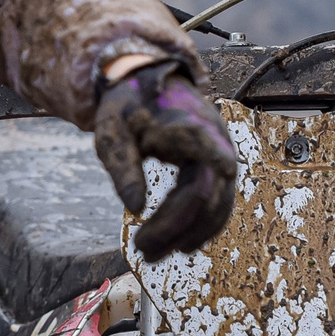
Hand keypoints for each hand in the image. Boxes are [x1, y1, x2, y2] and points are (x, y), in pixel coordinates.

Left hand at [92, 61, 236, 255]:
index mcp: (187, 121)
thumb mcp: (111, 129)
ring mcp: (219, 152)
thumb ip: (122, 165)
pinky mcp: (215, 164)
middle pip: (206, 189)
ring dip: (191, 232)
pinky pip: (217, 200)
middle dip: (177, 226)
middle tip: (142, 250)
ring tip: (154, 254)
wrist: (147, 81)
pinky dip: (203, 224)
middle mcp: (213, 138)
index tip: (223, 174)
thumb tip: (135, 208)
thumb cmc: (127, 104)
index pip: (207, 146)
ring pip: (217, 201)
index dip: (214, 163)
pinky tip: (184, 245)